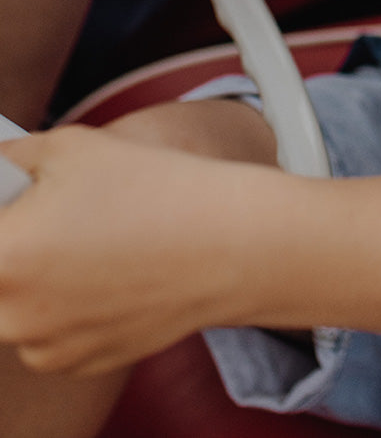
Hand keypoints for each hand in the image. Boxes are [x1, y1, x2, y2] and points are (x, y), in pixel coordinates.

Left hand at [0, 125, 277, 375]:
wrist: (229, 242)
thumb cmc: (155, 188)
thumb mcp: (69, 147)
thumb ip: (8, 159)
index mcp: (0, 257)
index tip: (11, 206)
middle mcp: (12, 316)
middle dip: (11, 244)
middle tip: (47, 216)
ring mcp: (44, 347)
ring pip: (10, 308)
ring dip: (29, 277)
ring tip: (87, 238)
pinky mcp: (76, 363)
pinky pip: (45, 333)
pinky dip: (62, 306)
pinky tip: (106, 270)